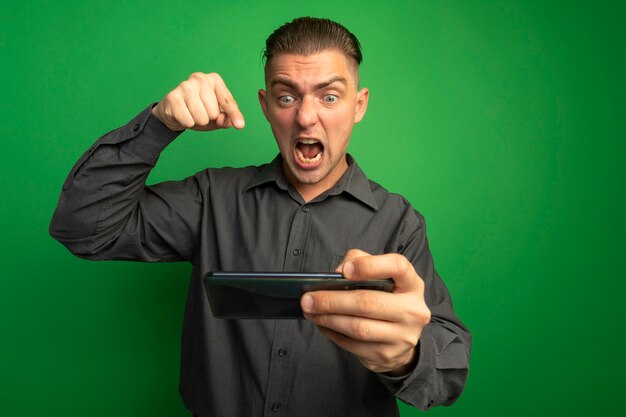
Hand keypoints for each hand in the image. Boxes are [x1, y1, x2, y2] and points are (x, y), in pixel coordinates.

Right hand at [151, 72, 244, 131]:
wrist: (173, 110)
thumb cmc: (199, 110)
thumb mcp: (217, 115)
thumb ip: (226, 119)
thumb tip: (222, 120)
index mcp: (214, 80)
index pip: (227, 101)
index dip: (234, 115)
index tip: (240, 125)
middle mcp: (200, 78)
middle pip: (214, 113)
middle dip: (209, 118)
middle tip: (200, 111)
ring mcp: (185, 86)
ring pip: (202, 118)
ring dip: (198, 121)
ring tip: (192, 113)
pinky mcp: (173, 97)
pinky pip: (188, 121)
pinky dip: (187, 123)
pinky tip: (182, 114)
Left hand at [301, 249, 430, 375]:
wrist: (403, 338)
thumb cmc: (386, 298)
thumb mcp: (382, 277)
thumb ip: (361, 262)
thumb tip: (338, 272)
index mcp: (412, 284)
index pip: (397, 267)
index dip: (370, 266)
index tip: (345, 270)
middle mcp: (412, 310)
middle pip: (368, 302)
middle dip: (332, 300)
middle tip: (308, 298)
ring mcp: (402, 336)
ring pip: (358, 328)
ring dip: (328, 319)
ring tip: (310, 312)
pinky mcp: (387, 355)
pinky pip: (353, 345)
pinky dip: (333, 334)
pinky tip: (322, 324)